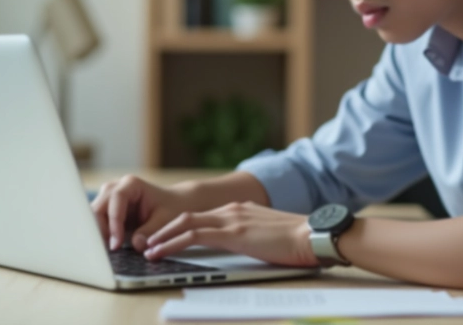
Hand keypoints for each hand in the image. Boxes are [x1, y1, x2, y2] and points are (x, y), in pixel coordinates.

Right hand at [90, 174, 193, 251]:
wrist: (174, 203)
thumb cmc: (171, 208)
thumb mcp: (165, 219)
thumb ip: (150, 231)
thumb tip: (136, 245)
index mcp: (131, 184)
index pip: (116, 198)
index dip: (114, 221)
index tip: (117, 243)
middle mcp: (117, 188)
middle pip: (99, 206)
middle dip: (101, 229)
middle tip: (108, 251)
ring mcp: (109, 199)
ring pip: (94, 216)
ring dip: (98, 234)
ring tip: (107, 252)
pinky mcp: (108, 211)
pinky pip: (98, 223)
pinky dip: (101, 236)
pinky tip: (107, 249)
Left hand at [143, 201, 319, 267]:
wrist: (315, 235)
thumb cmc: (299, 241)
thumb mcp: (269, 236)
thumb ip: (253, 237)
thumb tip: (246, 247)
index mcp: (241, 210)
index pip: (202, 217)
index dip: (180, 227)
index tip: (164, 237)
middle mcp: (233, 210)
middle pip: (188, 217)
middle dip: (165, 230)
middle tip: (147, 242)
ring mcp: (232, 219)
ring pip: (186, 224)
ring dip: (163, 237)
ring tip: (147, 249)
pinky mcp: (233, 233)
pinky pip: (194, 236)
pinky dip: (173, 243)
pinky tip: (161, 252)